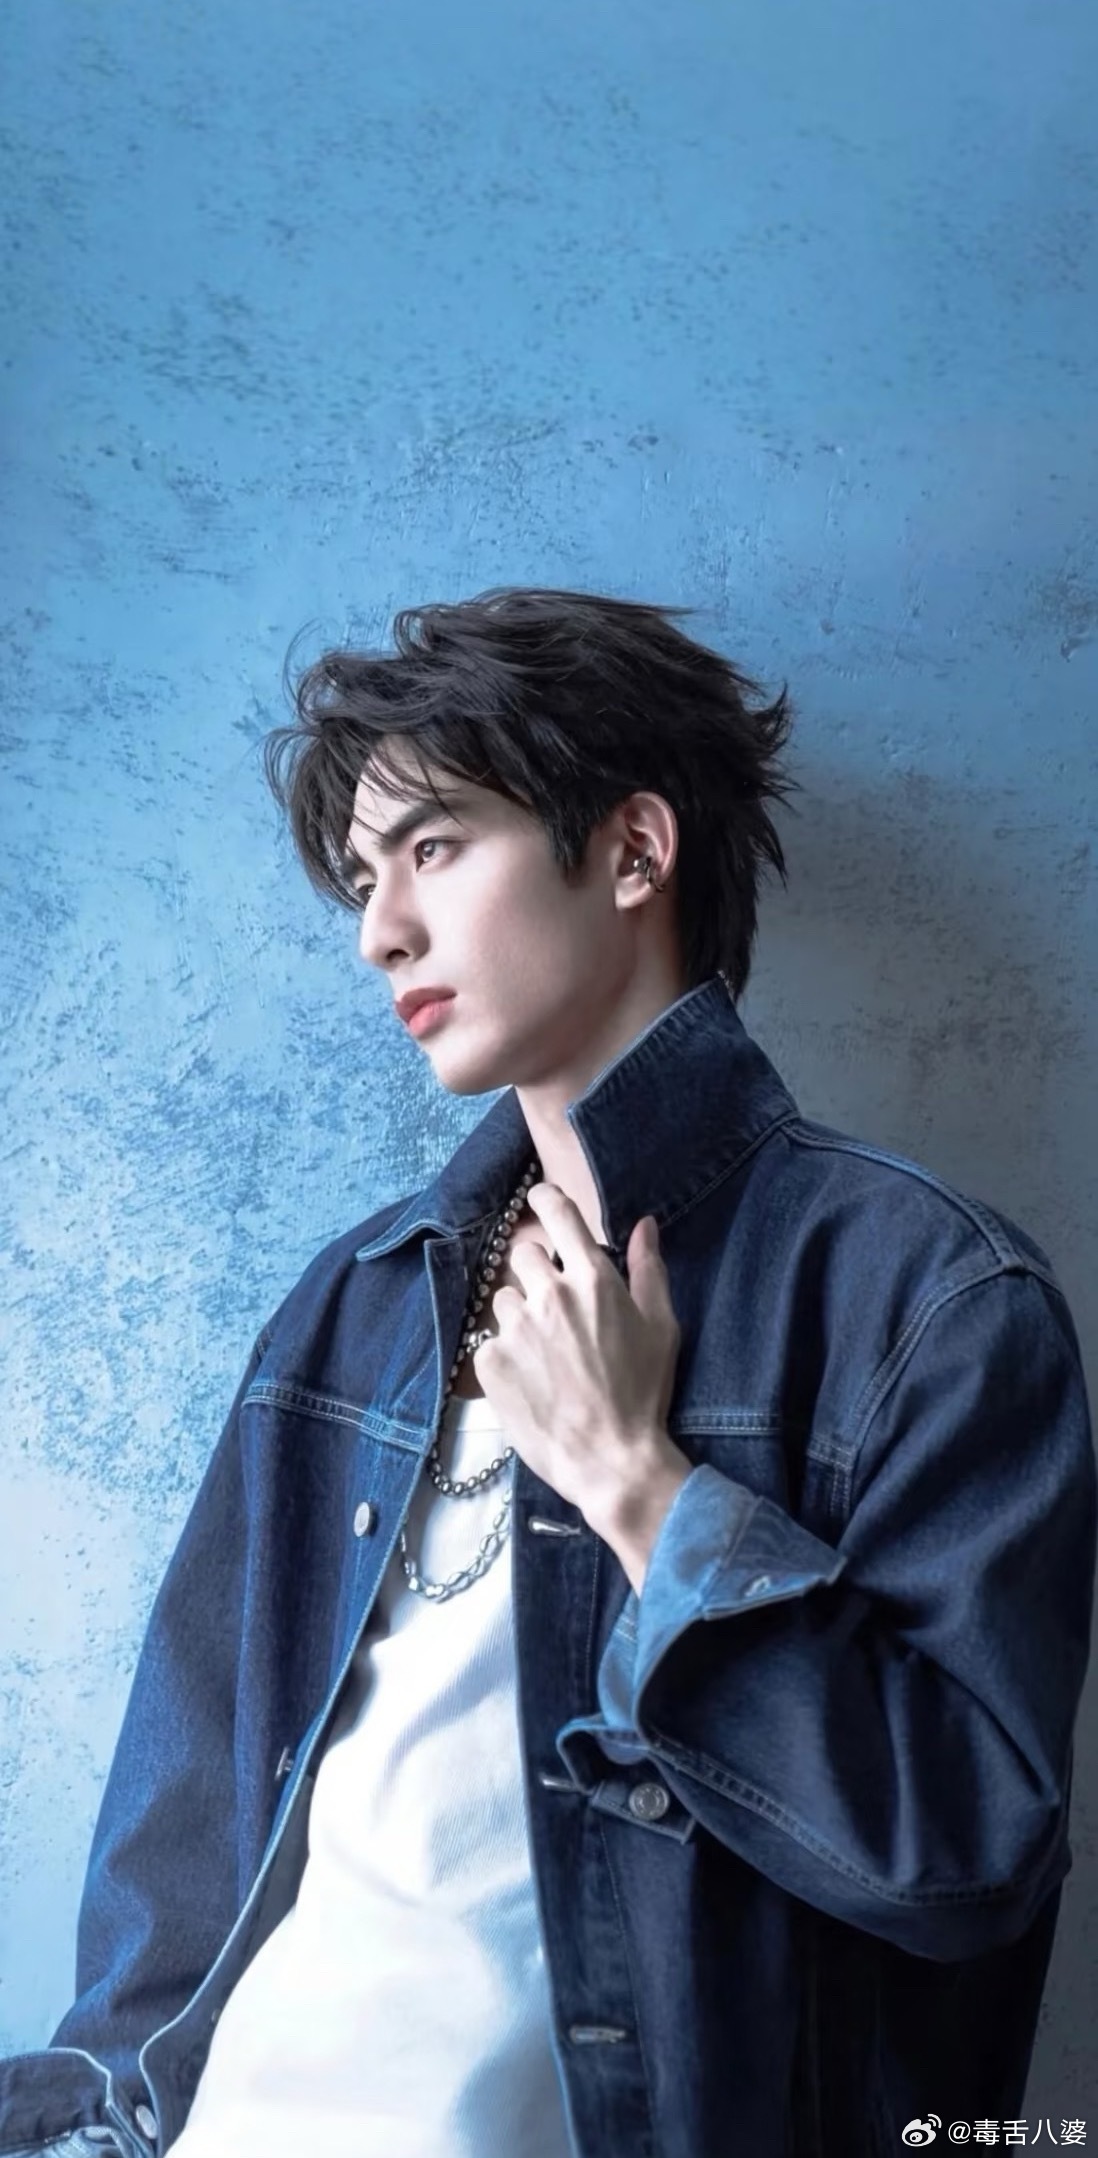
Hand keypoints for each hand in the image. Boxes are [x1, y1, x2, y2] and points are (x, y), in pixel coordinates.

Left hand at [472, 1184, 692, 1587]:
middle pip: (524, 1255)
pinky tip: (532, 1382)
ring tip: (547, 1358)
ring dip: (521, 1319)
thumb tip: (644, 1224)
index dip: (545, 1200)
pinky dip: (507, 1356)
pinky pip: (491, 1342)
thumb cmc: (642, 1394)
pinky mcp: (490, 1362)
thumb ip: (649, 1270)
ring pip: (505, 1302)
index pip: (557, 1214)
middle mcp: (549, 1295)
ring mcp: (515, 1328)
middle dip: (538, 1275)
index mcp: (592, 1280)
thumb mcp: (661, 1328)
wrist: (610, 1459)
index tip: (540, 1200)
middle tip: (557, 1313)